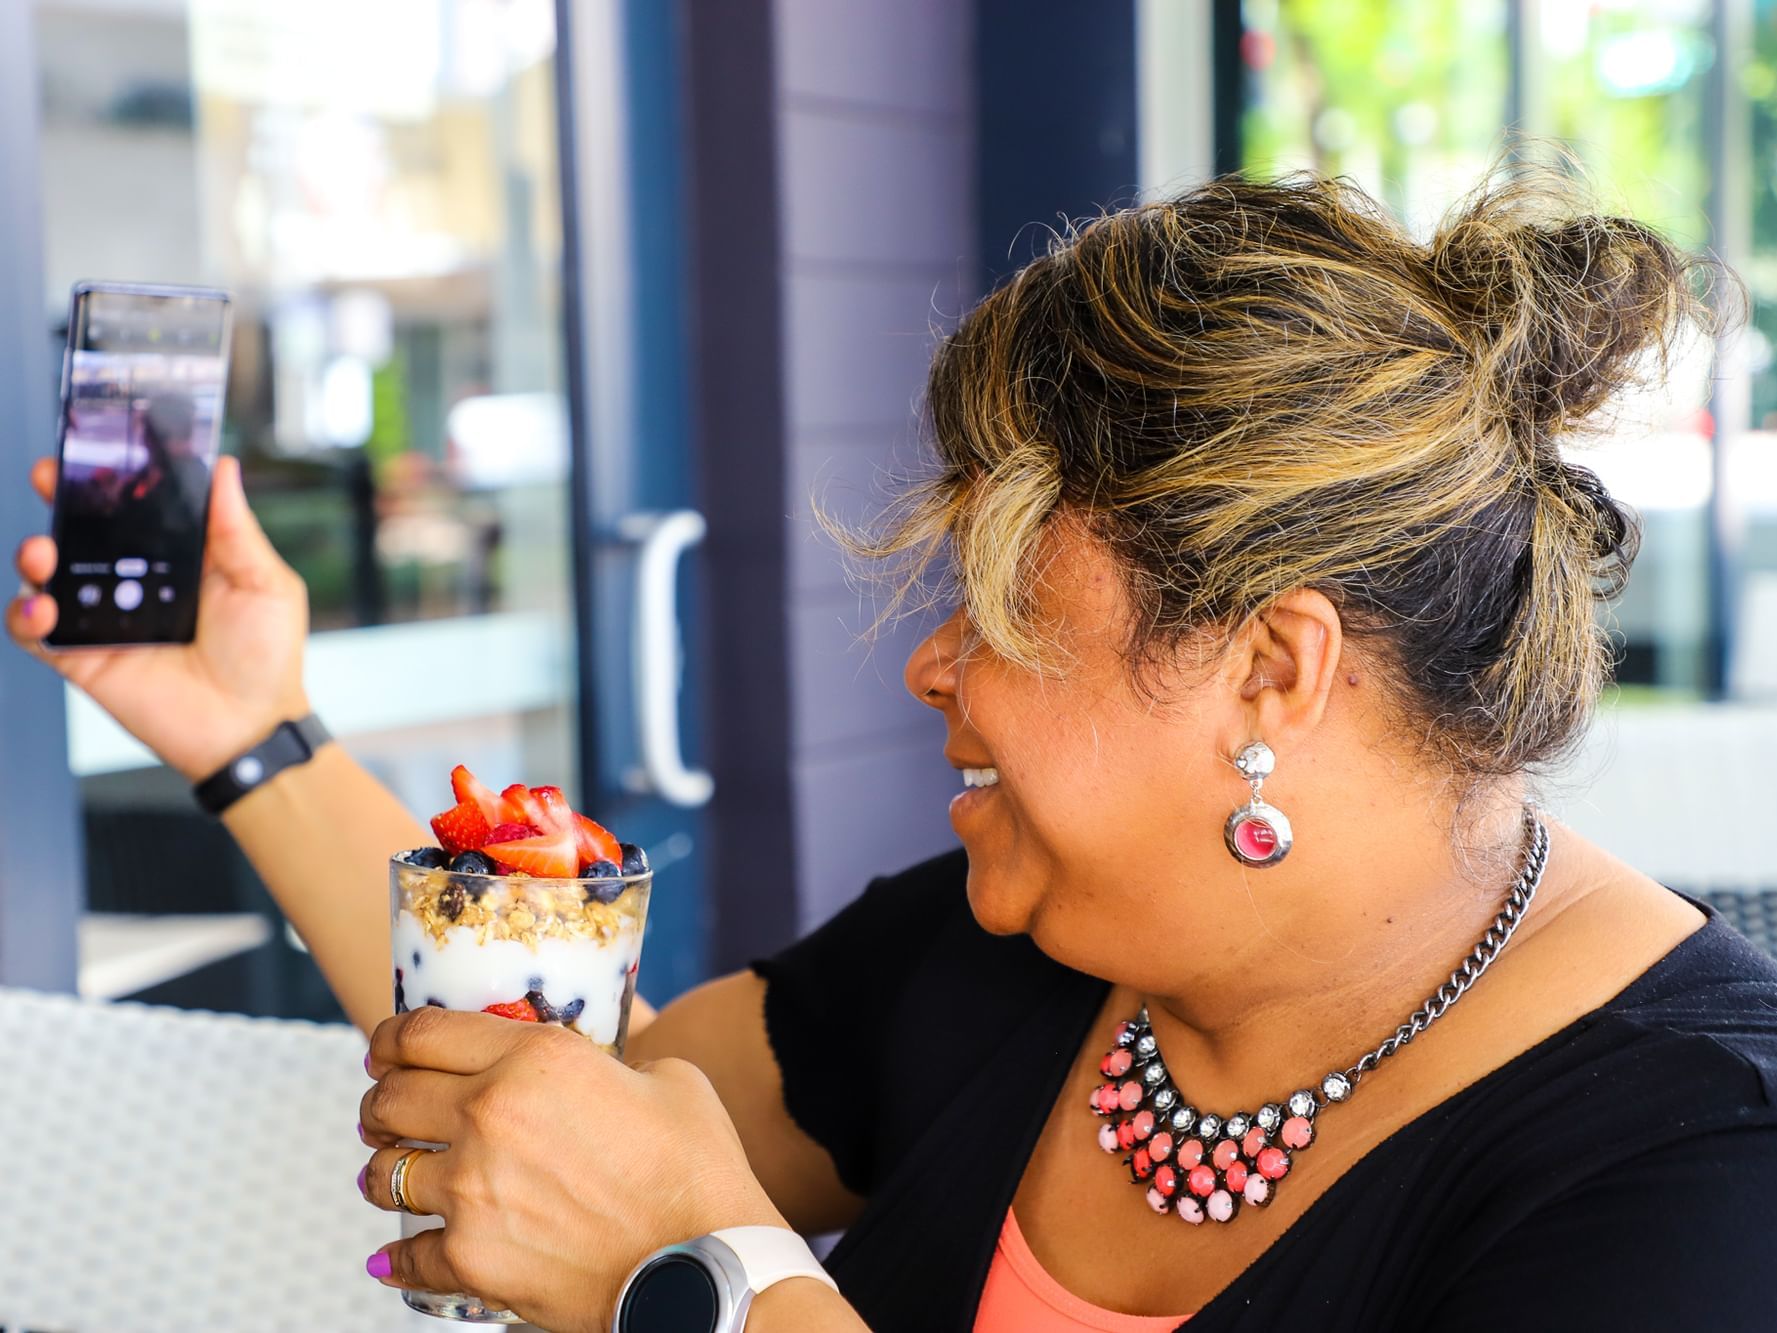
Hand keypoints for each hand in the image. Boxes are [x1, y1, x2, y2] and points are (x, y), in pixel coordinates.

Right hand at [7, 455, 311, 779]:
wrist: (251, 728)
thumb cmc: (267, 658)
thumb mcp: (264, 584)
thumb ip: (235, 529)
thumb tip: (221, 467)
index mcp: (178, 560)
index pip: (137, 509)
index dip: (114, 479)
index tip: (99, 447)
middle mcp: (135, 583)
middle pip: (84, 532)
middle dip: (62, 500)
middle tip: (51, 477)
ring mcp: (105, 620)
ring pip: (50, 576)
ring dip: (35, 555)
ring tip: (43, 552)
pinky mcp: (83, 658)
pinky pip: (36, 631)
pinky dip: (25, 614)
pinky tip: (41, 606)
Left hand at [358, 1008, 787, 1331]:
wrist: (704, 1265)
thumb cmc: (697, 1169)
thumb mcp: (667, 1079)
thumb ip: (612, 1062)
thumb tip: (594, 1071)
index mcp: (535, 1058)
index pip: (425, 1032)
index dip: (394, 1036)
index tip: (387, 1047)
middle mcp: (489, 1115)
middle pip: (389, 1097)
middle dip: (380, 1100)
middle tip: (385, 1110)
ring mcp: (471, 1191)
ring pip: (382, 1174)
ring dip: (383, 1171)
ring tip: (393, 1175)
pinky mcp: (470, 1258)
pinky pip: (405, 1254)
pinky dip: (398, 1256)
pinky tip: (395, 1256)